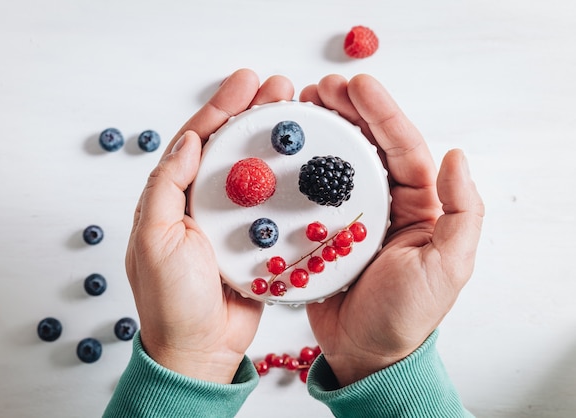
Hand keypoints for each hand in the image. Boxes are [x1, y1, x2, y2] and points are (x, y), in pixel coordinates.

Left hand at [126, 69, 293, 383]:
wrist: (200, 349)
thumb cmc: (170, 301)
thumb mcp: (153, 239)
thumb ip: (168, 187)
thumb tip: (189, 140)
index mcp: (174, 198)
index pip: (197, 140)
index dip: (221, 108)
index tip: (245, 82)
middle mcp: (203, 204)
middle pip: (231, 148)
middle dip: (254, 114)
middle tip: (281, 88)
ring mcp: (233, 222)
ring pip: (257, 173)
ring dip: (275, 143)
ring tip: (298, 115)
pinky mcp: (257, 240)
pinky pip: (275, 206)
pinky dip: (289, 185)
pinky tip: (306, 165)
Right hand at [300, 75, 484, 386]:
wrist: (363, 351)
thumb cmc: (407, 314)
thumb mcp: (448, 266)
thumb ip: (462, 212)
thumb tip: (455, 156)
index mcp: (417, 204)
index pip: (403, 147)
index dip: (381, 113)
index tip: (357, 85)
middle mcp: (384, 203)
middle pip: (366, 145)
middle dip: (346, 111)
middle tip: (319, 89)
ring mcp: (349, 216)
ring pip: (336, 162)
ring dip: (320, 132)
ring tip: (300, 108)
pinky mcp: (320, 232)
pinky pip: (309, 193)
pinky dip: (298, 169)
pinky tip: (283, 152)